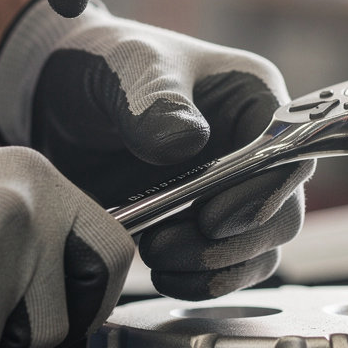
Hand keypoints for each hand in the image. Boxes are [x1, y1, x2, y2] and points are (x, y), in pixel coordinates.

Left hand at [0, 0, 313, 299]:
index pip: (290, 154)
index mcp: (255, 100)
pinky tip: (162, 274)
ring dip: (213, 269)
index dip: (263, 195)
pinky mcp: (204, 228)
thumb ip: (155, 101)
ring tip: (155, 258)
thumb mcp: (127, 68)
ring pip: (258, 251)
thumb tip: (185, 142)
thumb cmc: (106, 66)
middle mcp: (257, 151)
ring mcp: (233, 194)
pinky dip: (198, 282)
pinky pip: (225, 270)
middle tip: (167, 246)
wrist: (58, 99)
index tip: (212, 219)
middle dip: (231, 243)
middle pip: (282, 215)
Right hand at [0, 122, 133, 347]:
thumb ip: (34, 227)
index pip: (115, 250)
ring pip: (22, 342)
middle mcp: (30, 206)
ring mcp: (0, 247)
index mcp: (40, 178)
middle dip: (34, 333)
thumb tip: (70, 277)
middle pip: (75, 310)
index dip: (96, 292)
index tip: (74, 309)